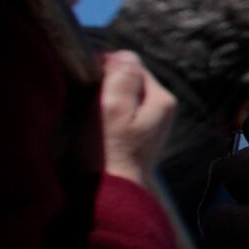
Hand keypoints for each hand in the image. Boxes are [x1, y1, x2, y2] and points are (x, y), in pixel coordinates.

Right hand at [97, 51, 175, 185]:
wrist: (108, 192)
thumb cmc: (107, 151)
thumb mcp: (112, 107)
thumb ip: (122, 77)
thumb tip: (127, 55)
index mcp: (162, 99)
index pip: (131, 63)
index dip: (105, 66)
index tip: (88, 80)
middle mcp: (160, 109)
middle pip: (126, 79)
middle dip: (104, 83)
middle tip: (86, 98)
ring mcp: (147, 123)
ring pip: (119, 94)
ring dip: (100, 98)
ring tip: (87, 113)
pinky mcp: (132, 135)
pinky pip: (115, 111)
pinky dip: (101, 112)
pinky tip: (91, 124)